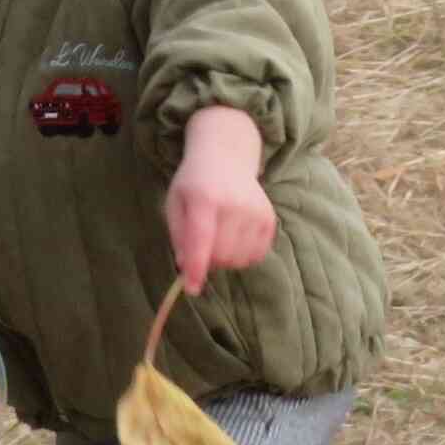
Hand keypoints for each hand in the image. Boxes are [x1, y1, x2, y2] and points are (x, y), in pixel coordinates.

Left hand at [167, 104, 278, 292]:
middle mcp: (234, 204)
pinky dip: (242, 256)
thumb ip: (179, 236)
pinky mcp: (269, 218)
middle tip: (202, 246)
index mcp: (204, 198)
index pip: (201, 240)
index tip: (192, 289)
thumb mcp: (175, 203)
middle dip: (208, 261)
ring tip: (219, 239)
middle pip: (221, 256)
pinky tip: (235, 237)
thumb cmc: (194, 183)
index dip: (196, 268)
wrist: (226, 155)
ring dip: (225, 259)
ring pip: (239, 259)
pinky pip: (256, 255)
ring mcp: (256, 211)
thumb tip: (186, 267)